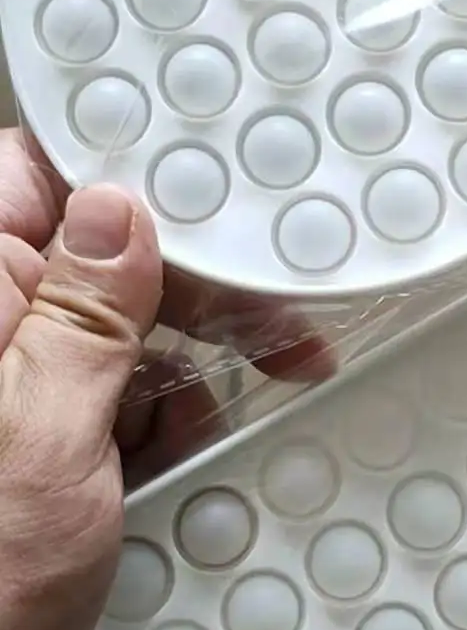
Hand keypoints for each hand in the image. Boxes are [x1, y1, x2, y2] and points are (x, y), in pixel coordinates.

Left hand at [0, 130, 334, 629]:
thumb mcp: (44, 430)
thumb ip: (84, 313)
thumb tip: (116, 209)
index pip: (39, 179)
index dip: (129, 181)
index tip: (214, 205)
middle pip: (99, 261)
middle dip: (188, 290)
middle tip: (277, 317)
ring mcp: (15, 392)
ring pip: (120, 336)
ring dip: (187, 367)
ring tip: (268, 386)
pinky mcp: (39, 446)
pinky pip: (117, 404)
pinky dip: (167, 425)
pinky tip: (199, 450)